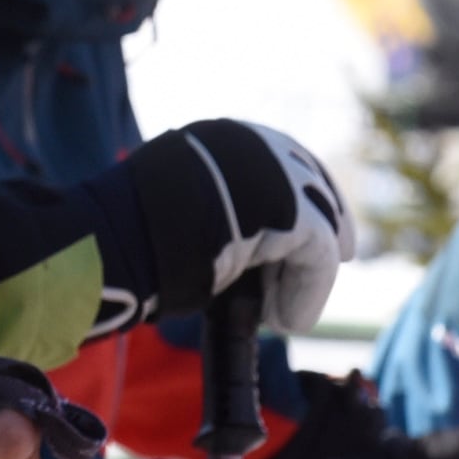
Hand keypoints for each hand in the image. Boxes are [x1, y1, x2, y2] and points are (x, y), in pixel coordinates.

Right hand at [99, 119, 349, 335]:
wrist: (120, 237)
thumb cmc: (130, 230)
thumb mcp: (178, 201)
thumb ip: (217, 202)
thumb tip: (248, 234)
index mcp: (219, 137)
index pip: (280, 159)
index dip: (303, 196)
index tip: (315, 230)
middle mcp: (253, 143)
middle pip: (312, 184)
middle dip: (324, 227)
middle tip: (338, 260)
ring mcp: (276, 172)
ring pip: (318, 226)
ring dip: (305, 273)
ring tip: (283, 312)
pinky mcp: (294, 210)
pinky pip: (318, 258)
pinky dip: (305, 293)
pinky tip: (285, 320)